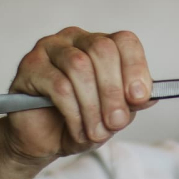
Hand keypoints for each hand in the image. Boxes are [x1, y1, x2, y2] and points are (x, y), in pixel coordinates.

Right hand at [3, 27, 155, 160]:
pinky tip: (77, 129)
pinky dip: (74, 113)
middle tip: (116, 122)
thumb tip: (148, 95)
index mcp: (101, 44)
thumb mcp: (114, 115)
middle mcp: (76, 39)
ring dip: (92, 106)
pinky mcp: (29, 66)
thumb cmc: (80, 121)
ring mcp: (50, 48)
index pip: (124, 41)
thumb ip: (131, 102)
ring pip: (79, 67)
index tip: (139, 98)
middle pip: (102, 50)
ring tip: (96, 132)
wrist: (43, 140)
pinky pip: (58, 86)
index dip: (135, 68)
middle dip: (113, 91)